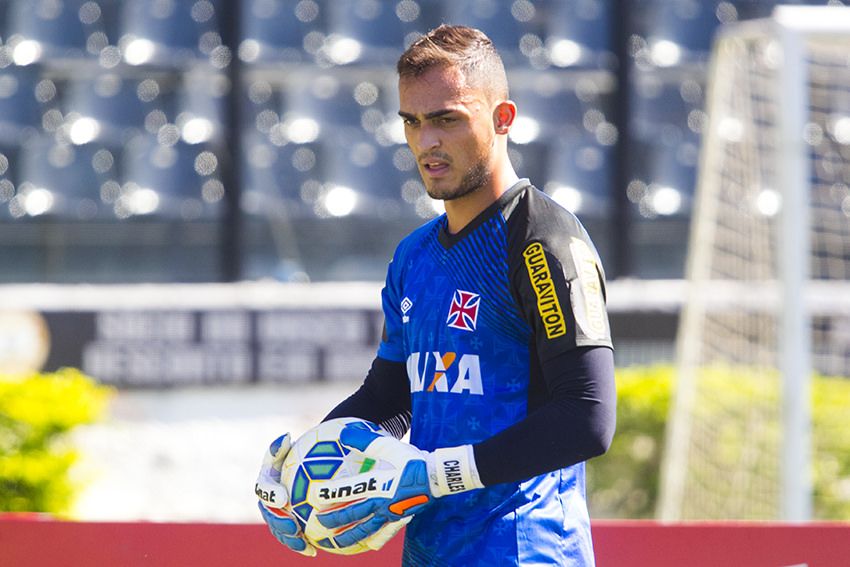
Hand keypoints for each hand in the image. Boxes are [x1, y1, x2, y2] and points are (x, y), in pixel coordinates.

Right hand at [255, 434, 316, 556]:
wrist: (312, 465)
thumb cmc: (303, 452)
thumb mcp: (292, 446)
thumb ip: (284, 444)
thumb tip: (285, 436)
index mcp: (267, 481)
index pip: (264, 488)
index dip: (271, 494)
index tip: (284, 498)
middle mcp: (269, 500)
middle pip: (269, 514)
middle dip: (278, 523)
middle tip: (293, 526)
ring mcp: (278, 514)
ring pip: (279, 530)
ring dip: (289, 538)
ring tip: (302, 542)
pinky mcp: (290, 526)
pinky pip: (293, 538)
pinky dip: (301, 545)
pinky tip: (314, 550)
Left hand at [309, 423, 483, 549]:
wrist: (436, 475)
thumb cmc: (411, 459)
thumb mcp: (387, 445)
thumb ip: (363, 440)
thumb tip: (343, 433)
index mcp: (376, 485)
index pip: (346, 491)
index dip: (328, 494)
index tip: (312, 497)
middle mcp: (380, 503)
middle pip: (352, 515)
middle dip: (333, 521)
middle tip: (317, 525)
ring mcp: (390, 514)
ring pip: (366, 530)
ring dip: (349, 538)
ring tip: (336, 544)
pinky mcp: (400, 519)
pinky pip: (385, 534)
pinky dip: (375, 541)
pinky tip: (369, 546)